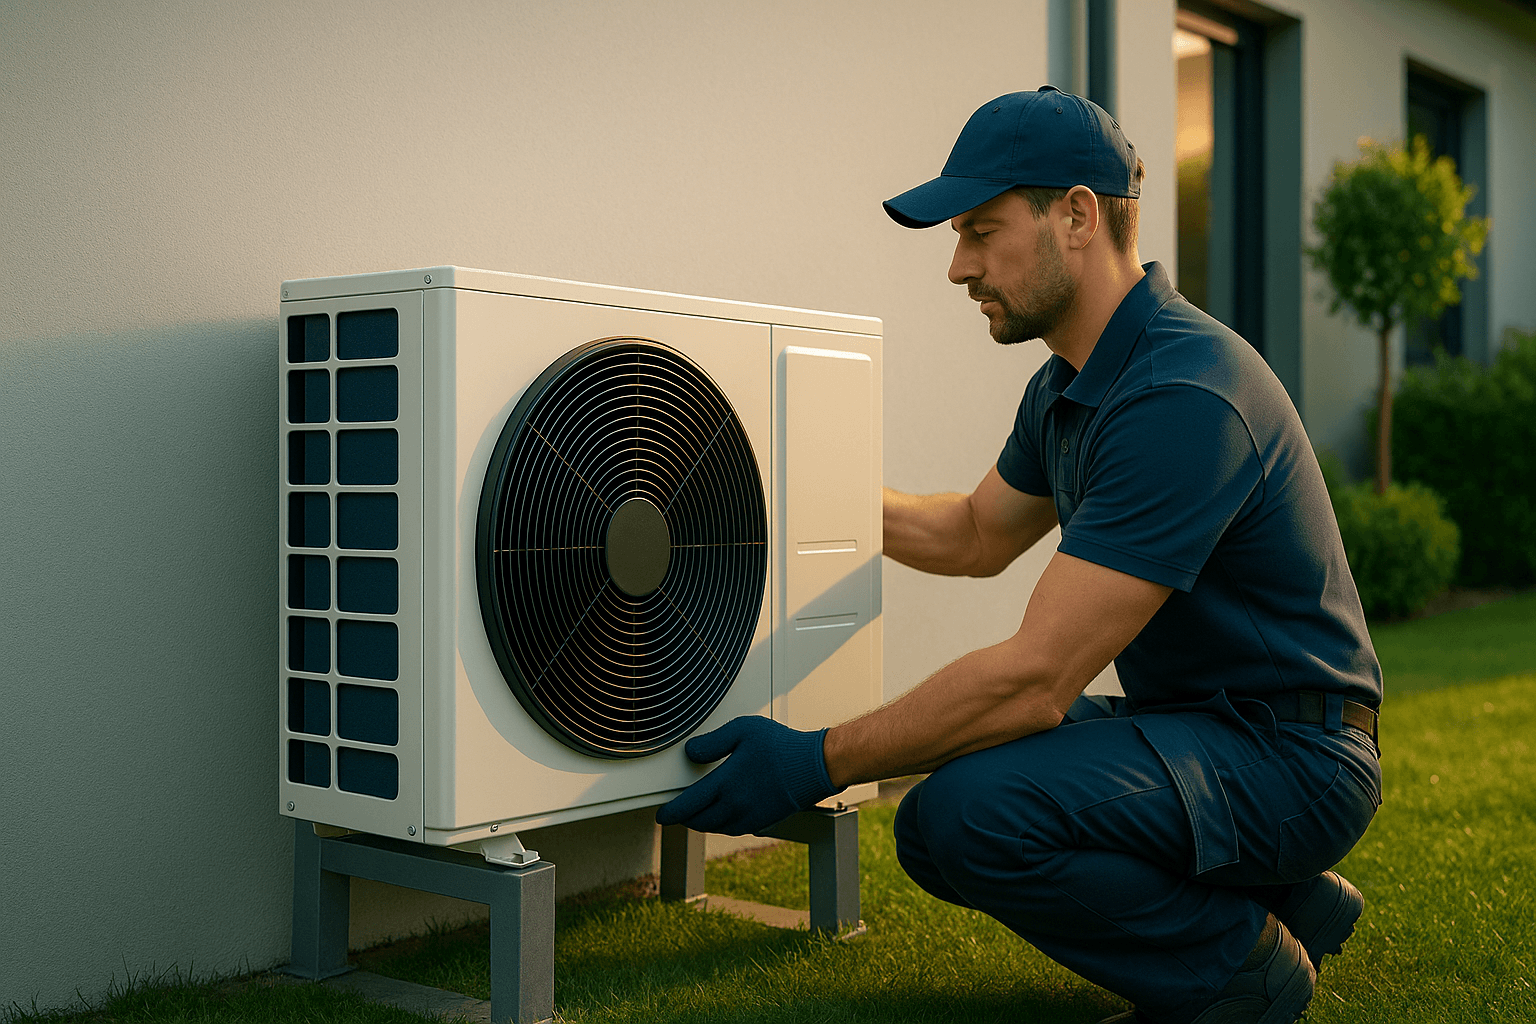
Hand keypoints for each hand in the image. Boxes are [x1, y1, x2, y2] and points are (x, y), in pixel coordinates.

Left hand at [655, 716, 837, 835]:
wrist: (815, 767)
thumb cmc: (782, 746)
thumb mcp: (743, 730)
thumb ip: (713, 742)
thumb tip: (691, 752)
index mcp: (726, 785)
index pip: (688, 805)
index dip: (670, 812)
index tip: (661, 814)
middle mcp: (735, 805)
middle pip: (699, 821)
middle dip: (684, 819)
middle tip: (676, 814)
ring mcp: (750, 816)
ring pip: (715, 827)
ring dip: (701, 823)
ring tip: (695, 815)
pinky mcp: (763, 820)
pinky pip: (733, 829)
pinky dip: (720, 825)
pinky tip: (722, 817)